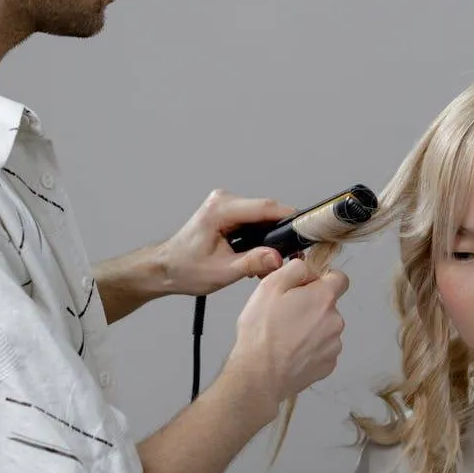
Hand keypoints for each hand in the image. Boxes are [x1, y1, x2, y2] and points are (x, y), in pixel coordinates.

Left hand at [158, 189, 295, 295]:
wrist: (166, 268)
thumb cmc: (185, 269)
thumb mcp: (221, 272)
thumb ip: (252, 263)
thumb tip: (278, 258)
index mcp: (220, 210)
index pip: (265, 207)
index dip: (290, 218)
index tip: (307, 229)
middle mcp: (224, 201)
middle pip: (267, 210)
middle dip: (281, 232)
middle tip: (293, 255)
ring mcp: (226, 204)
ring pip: (262, 215)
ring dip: (271, 236)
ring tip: (272, 260)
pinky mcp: (229, 212)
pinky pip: (254, 219)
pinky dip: (261, 236)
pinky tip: (260, 254)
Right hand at [224, 259, 348, 414]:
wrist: (260, 375)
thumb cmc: (262, 331)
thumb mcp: (270, 286)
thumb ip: (294, 269)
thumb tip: (307, 269)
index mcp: (323, 298)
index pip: (340, 278)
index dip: (322, 279)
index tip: (306, 287)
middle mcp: (335, 320)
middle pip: (329, 305)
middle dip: (311, 306)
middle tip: (285, 314)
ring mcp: (334, 345)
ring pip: (325, 328)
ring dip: (311, 328)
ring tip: (285, 336)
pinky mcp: (328, 365)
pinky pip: (322, 349)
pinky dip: (310, 348)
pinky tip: (290, 352)